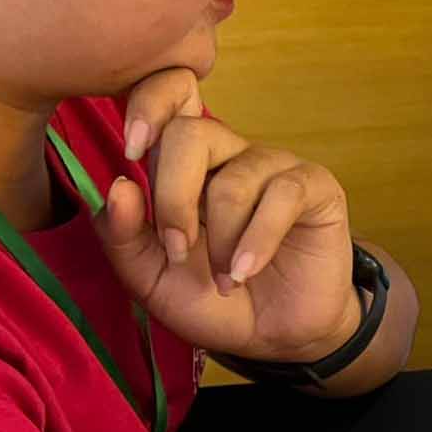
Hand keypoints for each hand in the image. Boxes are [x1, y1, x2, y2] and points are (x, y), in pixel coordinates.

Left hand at [94, 69, 358, 361]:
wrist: (275, 336)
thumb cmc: (211, 300)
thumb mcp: (151, 278)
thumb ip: (123, 236)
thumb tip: (117, 186)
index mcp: (185, 163)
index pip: (172, 95)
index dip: (150, 105)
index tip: (130, 152)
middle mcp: (229, 155)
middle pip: (191, 133)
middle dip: (174, 199)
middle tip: (178, 250)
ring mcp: (274, 168)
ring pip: (233, 180)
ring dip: (222, 242)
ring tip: (226, 281)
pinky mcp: (315, 187)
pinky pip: (281, 197)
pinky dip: (257, 241)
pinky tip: (246, 271)